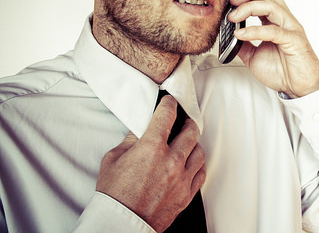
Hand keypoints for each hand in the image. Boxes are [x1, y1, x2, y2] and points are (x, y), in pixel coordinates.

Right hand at [96, 96, 205, 231]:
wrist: (120, 224)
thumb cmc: (113, 195)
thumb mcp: (113, 159)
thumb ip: (130, 140)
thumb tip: (141, 128)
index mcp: (151, 148)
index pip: (167, 115)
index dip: (170, 104)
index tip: (170, 102)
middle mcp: (171, 161)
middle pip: (191, 131)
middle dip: (187, 122)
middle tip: (183, 121)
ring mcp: (181, 178)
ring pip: (200, 151)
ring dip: (194, 144)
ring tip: (187, 143)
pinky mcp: (186, 194)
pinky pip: (201, 173)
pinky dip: (198, 165)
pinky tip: (191, 163)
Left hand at [228, 0, 318, 97]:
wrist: (300, 88)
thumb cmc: (282, 71)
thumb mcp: (253, 56)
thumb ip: (242, 45)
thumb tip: (225, 37)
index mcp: (275, 21)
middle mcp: (284, 20)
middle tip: (230, 0)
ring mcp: (291, 28)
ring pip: (272, 6)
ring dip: (248, 7)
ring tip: (232, 17)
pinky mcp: (294, 41)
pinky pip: (273, 30)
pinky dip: (254, 30)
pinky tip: (241, 34)